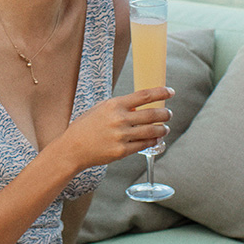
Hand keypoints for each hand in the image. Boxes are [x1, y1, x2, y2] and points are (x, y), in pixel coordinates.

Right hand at [56, 88, 170, 169]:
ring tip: (164, 128)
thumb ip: (119, 106)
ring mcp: (121, 136)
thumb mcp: (100, 109)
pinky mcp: (122, 151)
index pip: (144, 96)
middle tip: (168, 114)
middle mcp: (119, 119)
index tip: (171, 92)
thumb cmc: (85, 127)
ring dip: (162, 129)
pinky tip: (155, 139)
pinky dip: (153, 141)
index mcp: (114, 105)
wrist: (73, 148)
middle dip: (165, 114)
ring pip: (152, 131)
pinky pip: (144, 145)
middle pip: (152, 114)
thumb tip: (139, 105)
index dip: (161, 93)